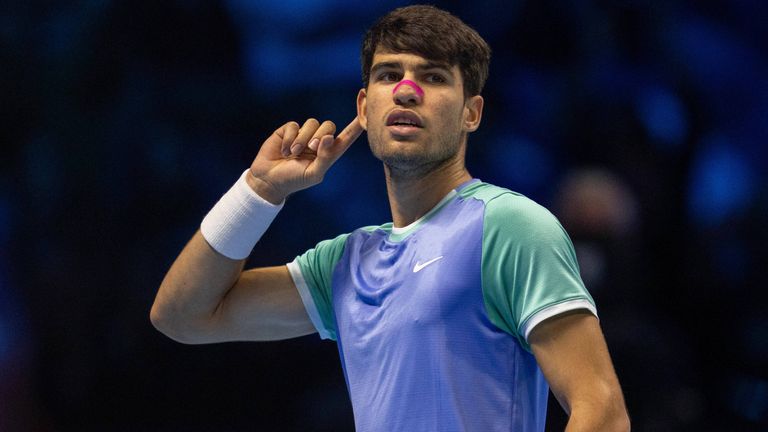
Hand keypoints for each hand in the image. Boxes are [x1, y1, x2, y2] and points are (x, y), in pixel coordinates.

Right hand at [247, 118, 363, 203]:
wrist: (268, 180)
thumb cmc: (294, 180)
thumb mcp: (313, 173)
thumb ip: (325, 157)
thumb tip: (330, 137)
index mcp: (329, 153)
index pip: (346, 136)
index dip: (356, 124)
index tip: (367, 110)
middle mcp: (318, 141)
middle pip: (329, 125)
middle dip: (320, 136)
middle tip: (310, 149)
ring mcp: (303, 134)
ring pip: (312, 123)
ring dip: (302, 139)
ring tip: (292, 154)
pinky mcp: (288, 130)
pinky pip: (294, 125)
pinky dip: (290, 139)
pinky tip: (284, 151)